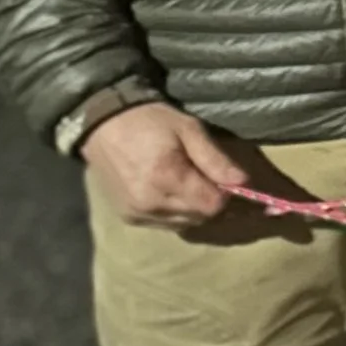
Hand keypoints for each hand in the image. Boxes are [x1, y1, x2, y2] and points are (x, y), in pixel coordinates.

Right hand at [82, 103, 255, 229]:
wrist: (102, 124)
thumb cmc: (149, 120)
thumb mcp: (188, 129)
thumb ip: (215, 159)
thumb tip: (243, 182)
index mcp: (167, 178)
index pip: (212, 205)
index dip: (225, 194)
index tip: (222, 178)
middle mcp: (150, 203)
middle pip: (200, 218)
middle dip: (209, 201)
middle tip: (203, 176)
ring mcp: (137, 214)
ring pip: (184, 224)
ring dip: (192, 208)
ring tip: (184, 181)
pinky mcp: (128, 218)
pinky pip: (164, 224)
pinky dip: (173, 212)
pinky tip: (168, 191)